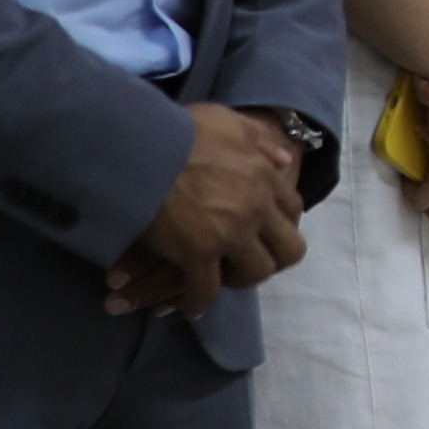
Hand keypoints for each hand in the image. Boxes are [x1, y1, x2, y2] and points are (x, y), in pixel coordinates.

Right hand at [113, 107, 312, 315]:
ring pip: (255, 273)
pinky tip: (189, 306)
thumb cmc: (174, 130)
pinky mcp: (197, 252)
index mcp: (264, 176)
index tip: (263, 233)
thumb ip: (257, 139)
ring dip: (239, 280)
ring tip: (222, 280)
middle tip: (250, 262)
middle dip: (272, 259)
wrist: (136, 144)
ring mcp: (229, 232)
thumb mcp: (226, 121)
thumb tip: (286, 159)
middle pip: (288, 249)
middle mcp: (256, 206)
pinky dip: (198, 302)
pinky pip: (207, 290)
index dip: (279, 226)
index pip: (292, 210)